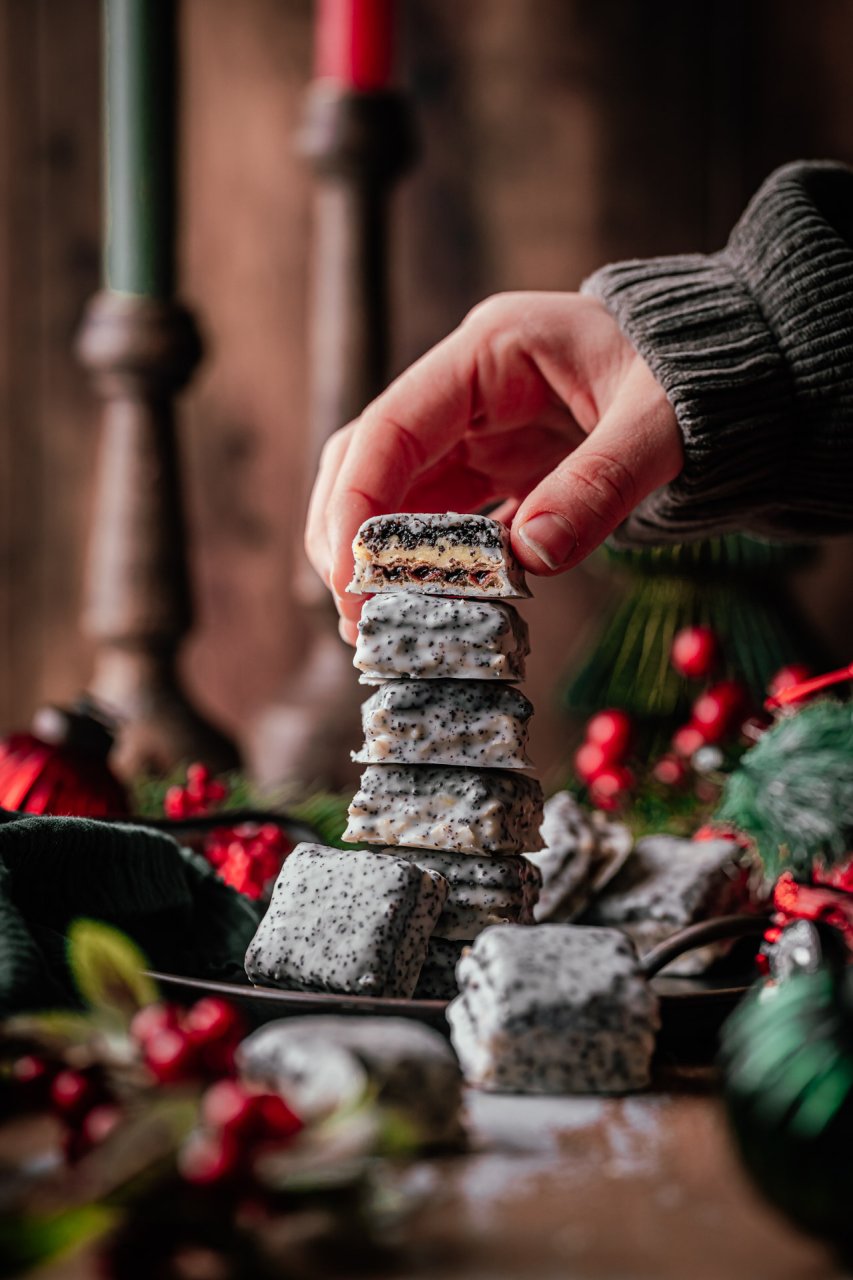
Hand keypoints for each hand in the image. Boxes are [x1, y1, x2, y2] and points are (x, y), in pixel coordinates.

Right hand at [306, 291, 682, 641]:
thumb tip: (529, 559)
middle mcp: (467, 390)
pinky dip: (429, 567)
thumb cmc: (693, 376)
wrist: (731, 375)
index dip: (356, 504)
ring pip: (394, 496)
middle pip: (369, 461)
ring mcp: (478, 432)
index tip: (350, 579)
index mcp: (490, 352)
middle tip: (355, 616)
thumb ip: (599, 485)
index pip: (390, 426)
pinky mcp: (497, 470)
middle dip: (350, 539)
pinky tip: (428, 610)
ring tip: (377, 626)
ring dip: (379, 561)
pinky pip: (442, 521)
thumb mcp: (660, 422)